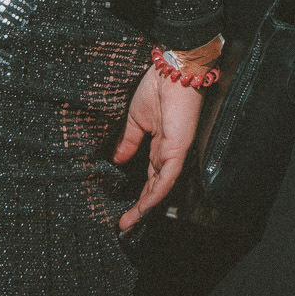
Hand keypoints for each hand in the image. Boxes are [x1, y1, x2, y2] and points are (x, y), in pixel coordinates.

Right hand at [114, 67, 202, 230]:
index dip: (137, 195)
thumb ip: (128, 142)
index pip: (148, 177)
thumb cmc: (157, 87)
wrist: (172, 69)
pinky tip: (145, 206)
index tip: (121, 211)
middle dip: (140, 208)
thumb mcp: (135, 119)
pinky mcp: (178, 148)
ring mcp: (175, 152)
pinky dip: (156, 193)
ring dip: (145, 207)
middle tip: (123, 226)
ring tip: (130, 222)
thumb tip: (116, 161)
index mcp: (158, 146)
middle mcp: (167, 153)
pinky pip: (167, 176)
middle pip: (154, 187)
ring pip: (161, 187)